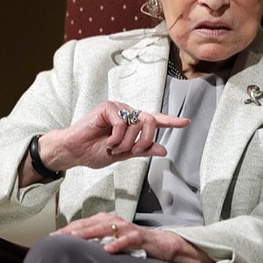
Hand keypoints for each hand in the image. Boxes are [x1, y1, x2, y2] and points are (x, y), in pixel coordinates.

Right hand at [39, 101, 189, 170]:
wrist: (75, 152)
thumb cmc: (95, 151)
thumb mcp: (124, 154)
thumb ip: (143, 150)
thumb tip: (163, 150)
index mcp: (132, 124)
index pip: (155, 121)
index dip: (171, 121)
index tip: (186, 122)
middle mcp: (128, 113)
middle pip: (150, 122)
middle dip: (144, 141)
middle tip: (131, 151)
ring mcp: (118, 108)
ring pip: (137, 124)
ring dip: (127, 143)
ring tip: (113, 148)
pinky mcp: (107, 107)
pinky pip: (122, 123)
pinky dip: (117, 138)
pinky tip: (107, 142)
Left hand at [55, 212, 212, 262]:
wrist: (162, 244)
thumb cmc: (134, 243)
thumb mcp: (111, 241)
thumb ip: (96, 242)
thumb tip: (74, 250)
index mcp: (107, 220)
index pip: (83, 223)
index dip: (67, 229)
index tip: (51, 237)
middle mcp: (115, 221)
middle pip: (90, 223)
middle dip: (73, 230)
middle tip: (57, 238)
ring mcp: (127, 228)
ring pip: (105, 228)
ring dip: (89, 234)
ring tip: (75, 239)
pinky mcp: (140, 237)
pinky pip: (128, 240)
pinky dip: (118, 244)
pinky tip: (108, 250)